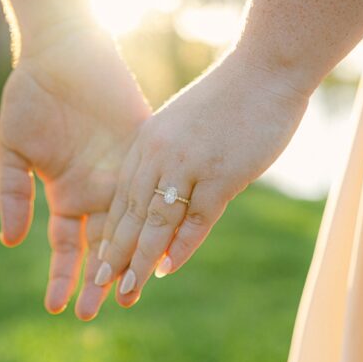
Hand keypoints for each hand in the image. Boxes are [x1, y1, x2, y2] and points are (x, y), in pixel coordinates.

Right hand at [0, 22, 149, 319]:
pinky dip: (157, 218)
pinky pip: (154, 190)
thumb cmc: (31, 96)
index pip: (65, 245)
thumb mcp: (13, 148)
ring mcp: (123, 172)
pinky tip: (162, 245)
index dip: (62, 275)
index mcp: (64, 192)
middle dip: (97, 280)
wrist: (62, 51)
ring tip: (129, 295)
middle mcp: (97, 190)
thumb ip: (13, 194)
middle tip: (96, 315)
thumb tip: (12, 242)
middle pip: (101, 246)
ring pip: (131, 227)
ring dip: (129, 260)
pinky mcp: (145, 150)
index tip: (57, 308)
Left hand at [95, 48, 309, 307]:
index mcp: (145, 143)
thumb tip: (166, 193)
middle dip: (113, 254)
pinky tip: (165, 268)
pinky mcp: (218, 174)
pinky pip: (193, 217)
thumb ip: (169, 157)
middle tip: (99, 287)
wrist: (263, 71)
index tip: (99, 262)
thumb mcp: (184, 127)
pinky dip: (179, 245)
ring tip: (126, 290)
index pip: (120, 198)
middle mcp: (157, 156)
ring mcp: (186, 165)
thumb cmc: (228, 99)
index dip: (109, 233)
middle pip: (128, 214)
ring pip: (153, 221)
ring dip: (139, 259)